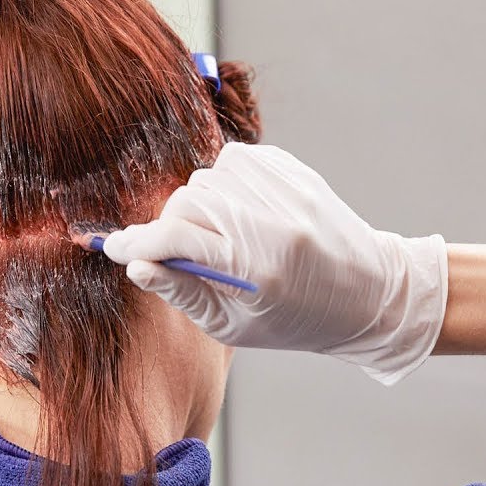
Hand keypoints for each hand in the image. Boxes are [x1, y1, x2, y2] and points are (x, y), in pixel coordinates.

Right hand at [103, 143, 448, 384]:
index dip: (138, 243)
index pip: (178, 239)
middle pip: (189, 202)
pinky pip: (237, 159)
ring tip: (214, 233)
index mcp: (259, 268)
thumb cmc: (298, 320)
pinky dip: (224, 180)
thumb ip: (184, 292)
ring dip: (198, 202)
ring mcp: (290, 192)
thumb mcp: (235, 326)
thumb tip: (138, 267)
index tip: (115, 248)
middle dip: (170, 225)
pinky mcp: (297, 172)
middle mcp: (275, 223)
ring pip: (209, 176)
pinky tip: (236, 209)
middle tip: (173, 250)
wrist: (370, 292)